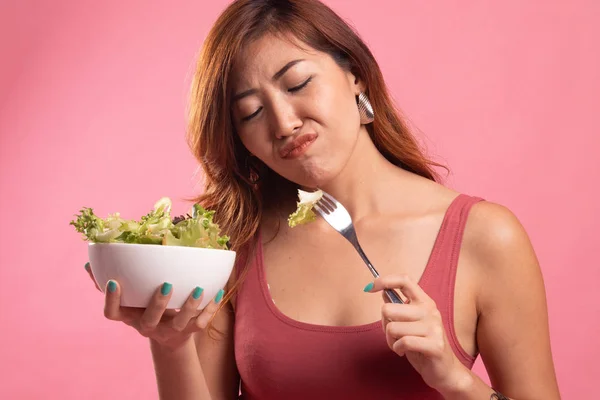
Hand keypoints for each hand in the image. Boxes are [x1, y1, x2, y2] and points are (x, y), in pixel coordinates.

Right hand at [84, 262, 224, 349]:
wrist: (170, 337)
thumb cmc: (144, 308)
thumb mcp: (129, 298)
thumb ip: (109, 282)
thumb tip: (89, 263)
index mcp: (129, 316)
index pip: (113, 314)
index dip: (112, 300)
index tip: (114, 282)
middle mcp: (147, 327)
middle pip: (150, 320)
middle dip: (158, 304)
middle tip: (167, 284)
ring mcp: (168, 332)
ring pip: (180, 324)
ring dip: (190, 306)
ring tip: (200, 287)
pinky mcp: (188, 333)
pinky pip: (201, 323)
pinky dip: (211, 308)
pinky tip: (218, 291)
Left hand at [366, 274, 466, 392]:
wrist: (445, 371)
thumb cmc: (423, 345)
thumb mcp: (410, 323)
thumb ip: (399, 307)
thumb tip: (383, 291)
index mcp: (425, 302)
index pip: (404, 280)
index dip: (385, 280)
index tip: (370, 287)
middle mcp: (430, 311)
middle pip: (388, 308)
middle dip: (384, 324)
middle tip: (393, 334)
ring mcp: (434, 327)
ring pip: (392, 327)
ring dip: (390, 340)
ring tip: (400, 345)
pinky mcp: (435, 345)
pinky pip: (402, 342)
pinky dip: (397, 348)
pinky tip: (404, 352)